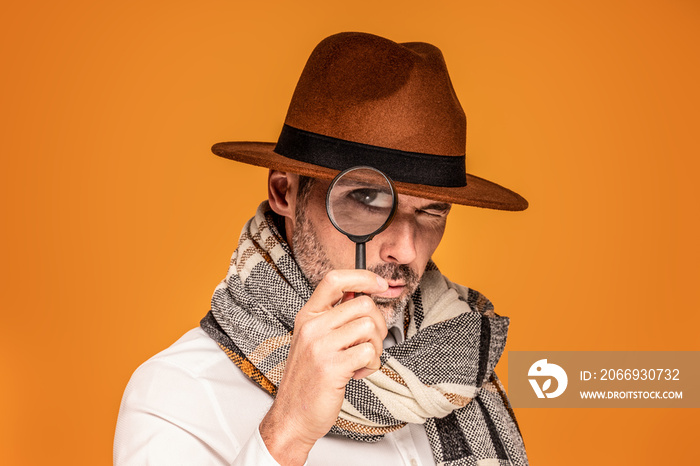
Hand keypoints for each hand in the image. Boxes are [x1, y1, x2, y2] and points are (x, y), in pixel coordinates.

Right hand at [259, 269, 388, 464]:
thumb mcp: (314, 339)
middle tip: (370, 343)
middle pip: (363, 304)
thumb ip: (334, 317)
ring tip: (360, 361)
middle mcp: (312, 326)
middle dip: (378, 324)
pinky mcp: (331, 367)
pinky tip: (357, 373)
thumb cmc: (308, 378)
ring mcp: (320, 346)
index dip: (363, 276)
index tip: (380, 284)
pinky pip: (370, 352)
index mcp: (307, 315)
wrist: (293, 415)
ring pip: (370, 327)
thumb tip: (363, 294)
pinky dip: (372, 365)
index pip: (335, 279)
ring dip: (375, 347)